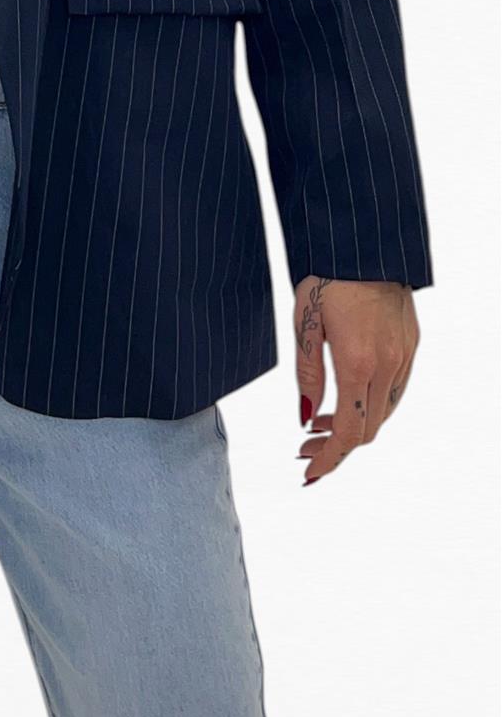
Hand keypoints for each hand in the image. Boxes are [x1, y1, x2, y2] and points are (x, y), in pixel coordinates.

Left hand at [294, 276, 419, 486]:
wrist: (365, 245)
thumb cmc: (327, 278)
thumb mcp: (305, 325)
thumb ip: (307, 374)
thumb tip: (305, 417)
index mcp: (358, 363)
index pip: (348, 431)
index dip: (329, 458)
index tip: (309, 472)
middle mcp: (388, 365)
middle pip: (368, 429)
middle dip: (335, 446)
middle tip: (305, 446)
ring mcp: (405, 356)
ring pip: (384, 412)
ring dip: (355, 425)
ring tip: (320, 423)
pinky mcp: (411, 345)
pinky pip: (395, 389)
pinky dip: (372, 404)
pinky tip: (348, 397)